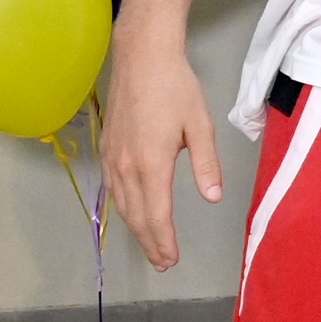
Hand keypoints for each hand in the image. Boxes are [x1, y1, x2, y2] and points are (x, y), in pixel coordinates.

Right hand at [100, 33, 223, 270]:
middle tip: (163, 263)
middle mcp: (126, 166)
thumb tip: (213, 197)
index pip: (157, 215)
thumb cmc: (176, 88)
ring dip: (136, 228)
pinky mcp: (107, 149)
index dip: (164, 241)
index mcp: (151, 164)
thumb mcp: (200, 126)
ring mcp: (113, 158)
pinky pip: (113, 189)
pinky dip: (124, 208)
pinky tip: (133, 213)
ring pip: (122, 205)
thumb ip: (206, 164)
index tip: (172, 259)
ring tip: (151, 245)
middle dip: (150, 242)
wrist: (141, 59)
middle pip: (136, 216)